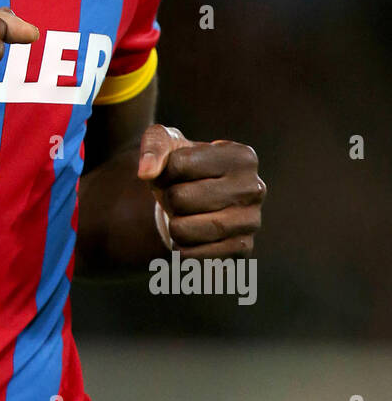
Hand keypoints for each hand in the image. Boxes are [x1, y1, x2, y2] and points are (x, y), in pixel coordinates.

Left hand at [136, 124, 266, 256]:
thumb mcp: (168, 144)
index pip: (177, 165)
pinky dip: (179, 249)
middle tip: (180, 197)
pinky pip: (192, 257)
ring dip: (172, 224)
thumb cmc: (183, 168)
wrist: (197, 202)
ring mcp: (251, 223)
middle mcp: (254, 189)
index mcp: (241, 157)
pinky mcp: (240, 252)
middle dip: (168, 198)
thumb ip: (154, 146)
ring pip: (183, 230)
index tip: (177, 172)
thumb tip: (146, 172)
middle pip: (179, 198)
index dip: (164, 171)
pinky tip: (190, 238)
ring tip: (184, 216)